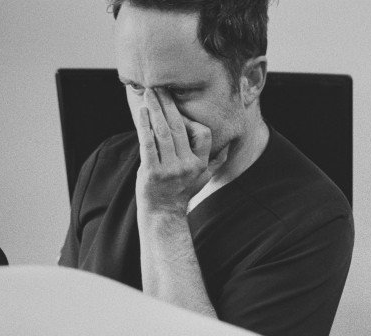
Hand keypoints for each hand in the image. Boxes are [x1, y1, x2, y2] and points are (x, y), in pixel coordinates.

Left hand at [134, 88, 214, 216]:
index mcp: (200, 164)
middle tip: (159, 87)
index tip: (179, 106)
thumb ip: (216, 162)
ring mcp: (169, 169)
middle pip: (178, 127)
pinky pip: (148, 143)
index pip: (203, 135)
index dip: (192, 120)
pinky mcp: (152, 172)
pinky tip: (142, 112)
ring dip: (154, 110)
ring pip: (162, 132)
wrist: (163, 213)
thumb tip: (228, 147)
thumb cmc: (182, 192)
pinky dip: (144, 125)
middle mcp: (187, 165)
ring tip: (148, 94)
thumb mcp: (204, 179)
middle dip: (167, 105)